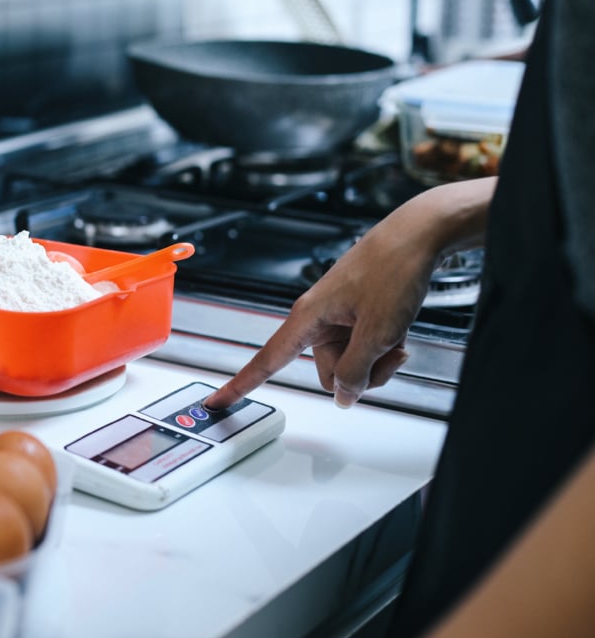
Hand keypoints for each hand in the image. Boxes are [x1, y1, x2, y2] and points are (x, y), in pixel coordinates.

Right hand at [203, 179, 494, 409]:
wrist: (421, 234)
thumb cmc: (395, 269)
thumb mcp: (378, 332)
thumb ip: (356, 371)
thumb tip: (344, 397)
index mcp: (308, 317)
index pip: (266, 361)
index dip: (240, 385)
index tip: (216, 402)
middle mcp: (318, 318)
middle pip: (327, 371)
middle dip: (360, 374)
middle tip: (389, 354)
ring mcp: (340, 315)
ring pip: (350, 362)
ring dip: (377, 360)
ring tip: (398, 339)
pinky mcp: (358, 312)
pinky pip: (363, 345)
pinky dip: (384, 347)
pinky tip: (400, 331)